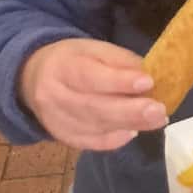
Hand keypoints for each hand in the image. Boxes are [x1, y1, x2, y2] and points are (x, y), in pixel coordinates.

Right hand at [19, 39, 165, 150]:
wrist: (33, 78)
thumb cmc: (73, 60)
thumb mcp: (94, 49)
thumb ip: (120, 61)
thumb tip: (148, 78)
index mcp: (62, 67)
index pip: (90, 77)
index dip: (119, 81)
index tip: (147, 82)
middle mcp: (54, 96)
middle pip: (93, 108)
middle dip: (130, 111)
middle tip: (159, 111)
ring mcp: (56, 121)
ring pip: (94, 128)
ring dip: (128, 125)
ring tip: (156, 120)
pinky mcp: (62, 137)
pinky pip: (91, 143)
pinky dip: (114, 140)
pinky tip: (133, 131)